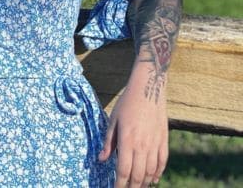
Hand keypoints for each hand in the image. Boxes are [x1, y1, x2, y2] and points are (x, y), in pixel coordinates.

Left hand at [99, 64, 168, 186]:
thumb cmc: (127, 103)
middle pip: (138, 176)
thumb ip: (109, 142)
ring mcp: (155, 144)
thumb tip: (101, 160)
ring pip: (151, 172)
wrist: (148, 89)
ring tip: (137, 187)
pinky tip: (153, 179)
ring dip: (144, 183)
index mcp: (128, 140)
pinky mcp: (164, 140)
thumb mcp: (113, 120)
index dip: (119, 185)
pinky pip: (162, 162)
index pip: (123, 171)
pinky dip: (158, 173)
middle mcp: (143, 145)